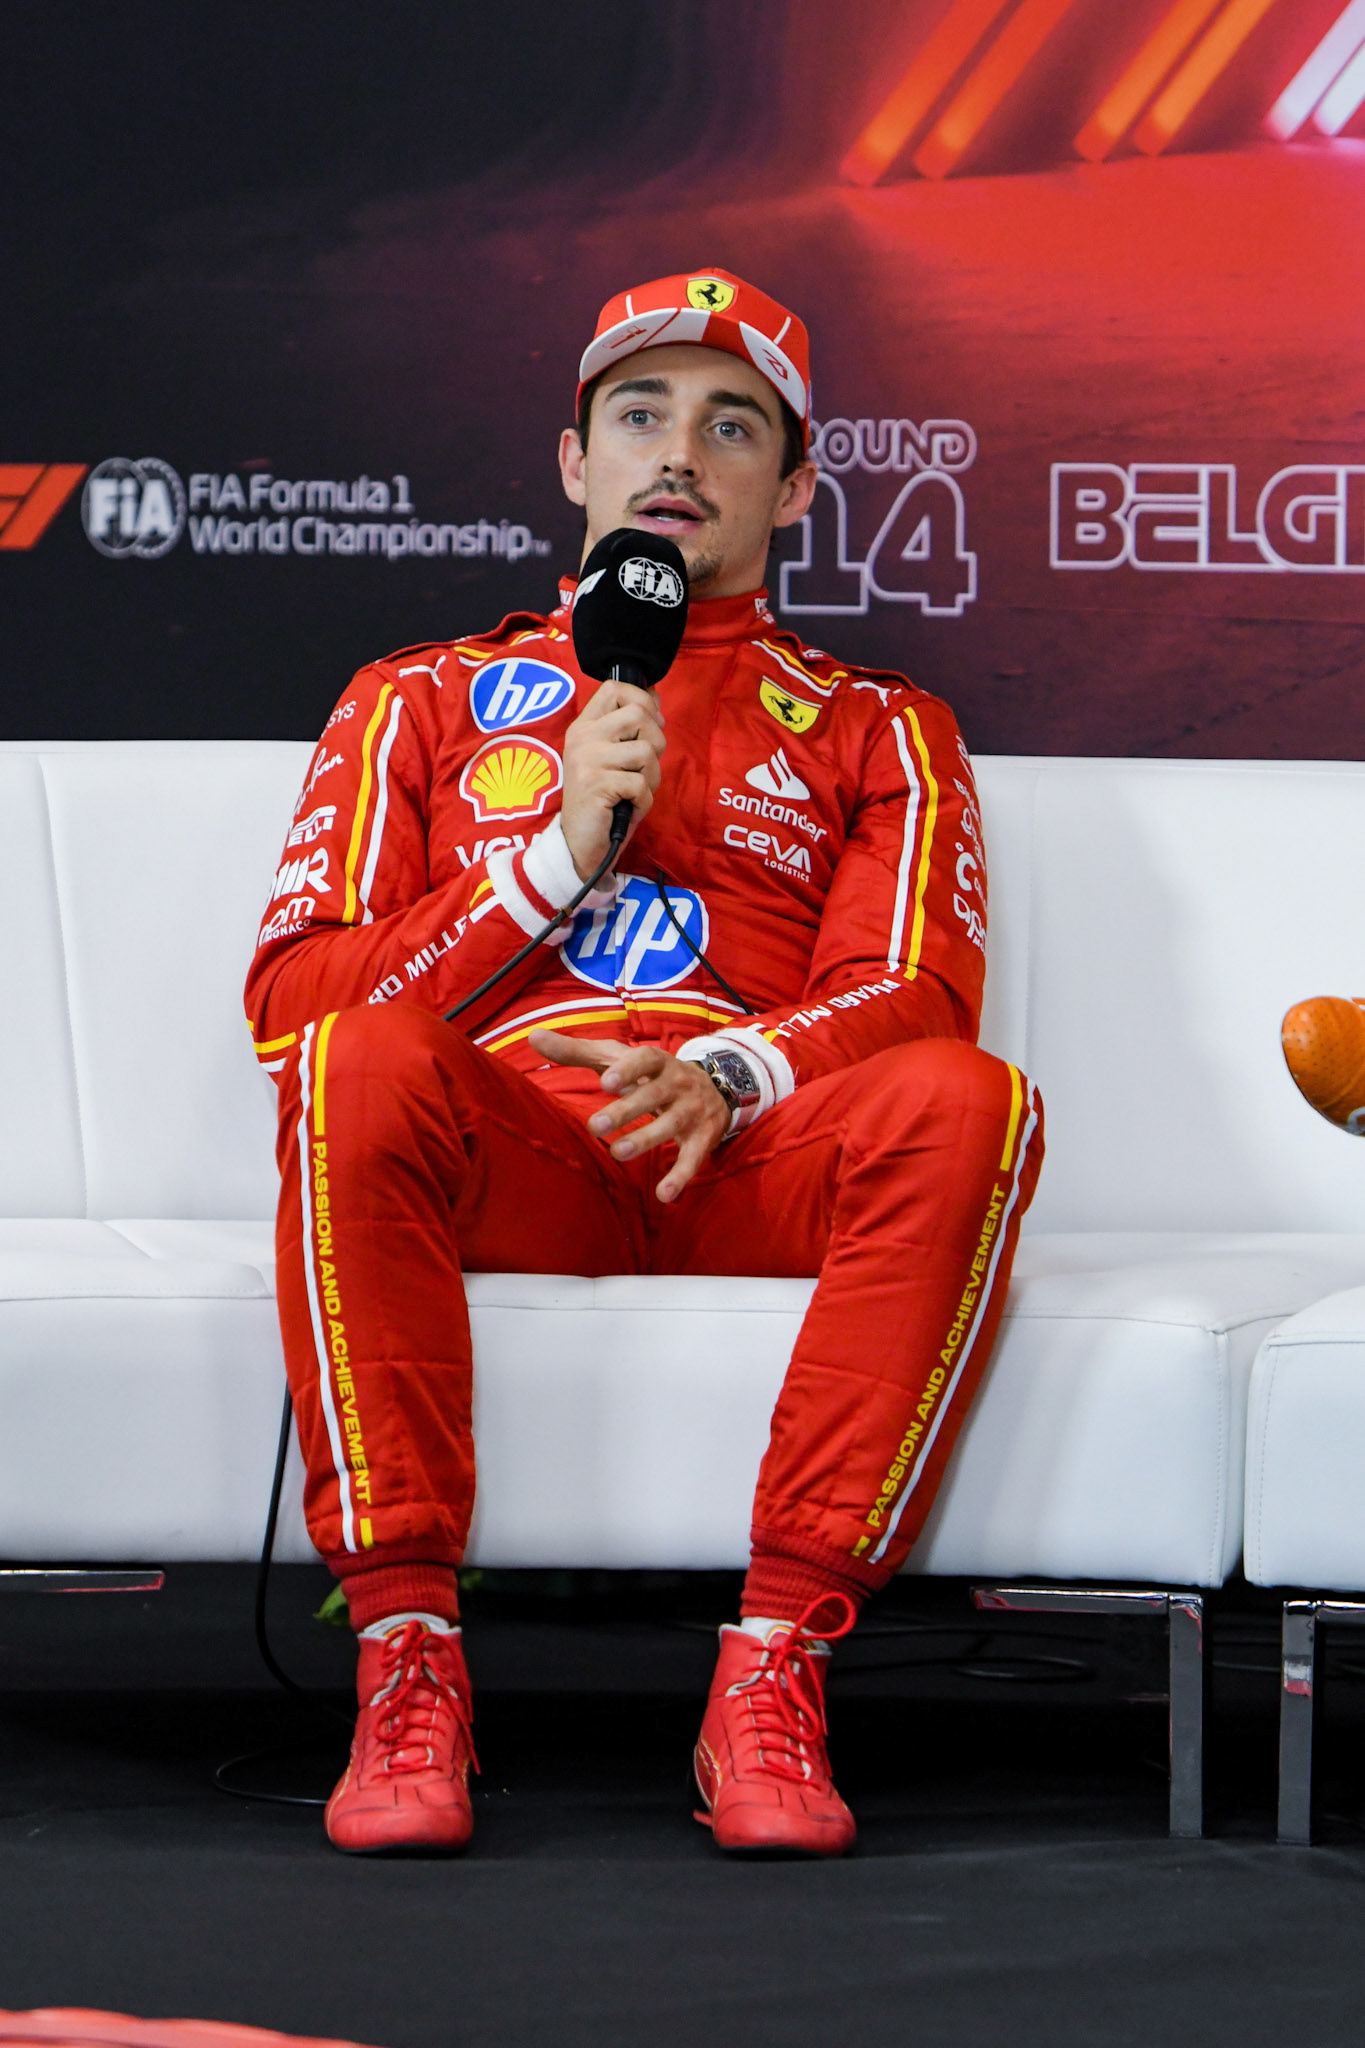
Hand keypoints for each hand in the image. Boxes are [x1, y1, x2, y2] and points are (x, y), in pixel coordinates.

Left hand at [527, 1029, 728, 1202]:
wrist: (715, 1088)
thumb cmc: (649, 1074)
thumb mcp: (617, 1058)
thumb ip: (576, 1051)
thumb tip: (534, 1037)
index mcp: (658, 1062)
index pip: (646, 1059)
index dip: (628, 1070)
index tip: (605, 1082)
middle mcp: (678, 1084)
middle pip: (654, 1095)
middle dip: (628, 1110)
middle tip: (596, 1125)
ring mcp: (692, 1111)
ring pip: (671, 1125)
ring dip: (646, 1139)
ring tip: (618, 1153)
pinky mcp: (702, 1139)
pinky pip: (693, 1158)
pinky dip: (681, 1177)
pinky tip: (663, 1194)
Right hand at [560, 680, 665, 880]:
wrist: (579, 843)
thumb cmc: (603, 800)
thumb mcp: (614, 757)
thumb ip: (629, 728)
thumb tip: (653, 695)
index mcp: (585, 726)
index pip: (614, 688)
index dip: (641, 699)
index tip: (648, 725)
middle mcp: (583, 737)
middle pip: (639, 714)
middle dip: (656, 742)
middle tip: (643, 767)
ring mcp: (587, 759)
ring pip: (646, 751)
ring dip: (651, 777)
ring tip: (634, 791)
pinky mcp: (596, 784)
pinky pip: (640, 784)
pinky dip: (643, 801)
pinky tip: (627, 807)